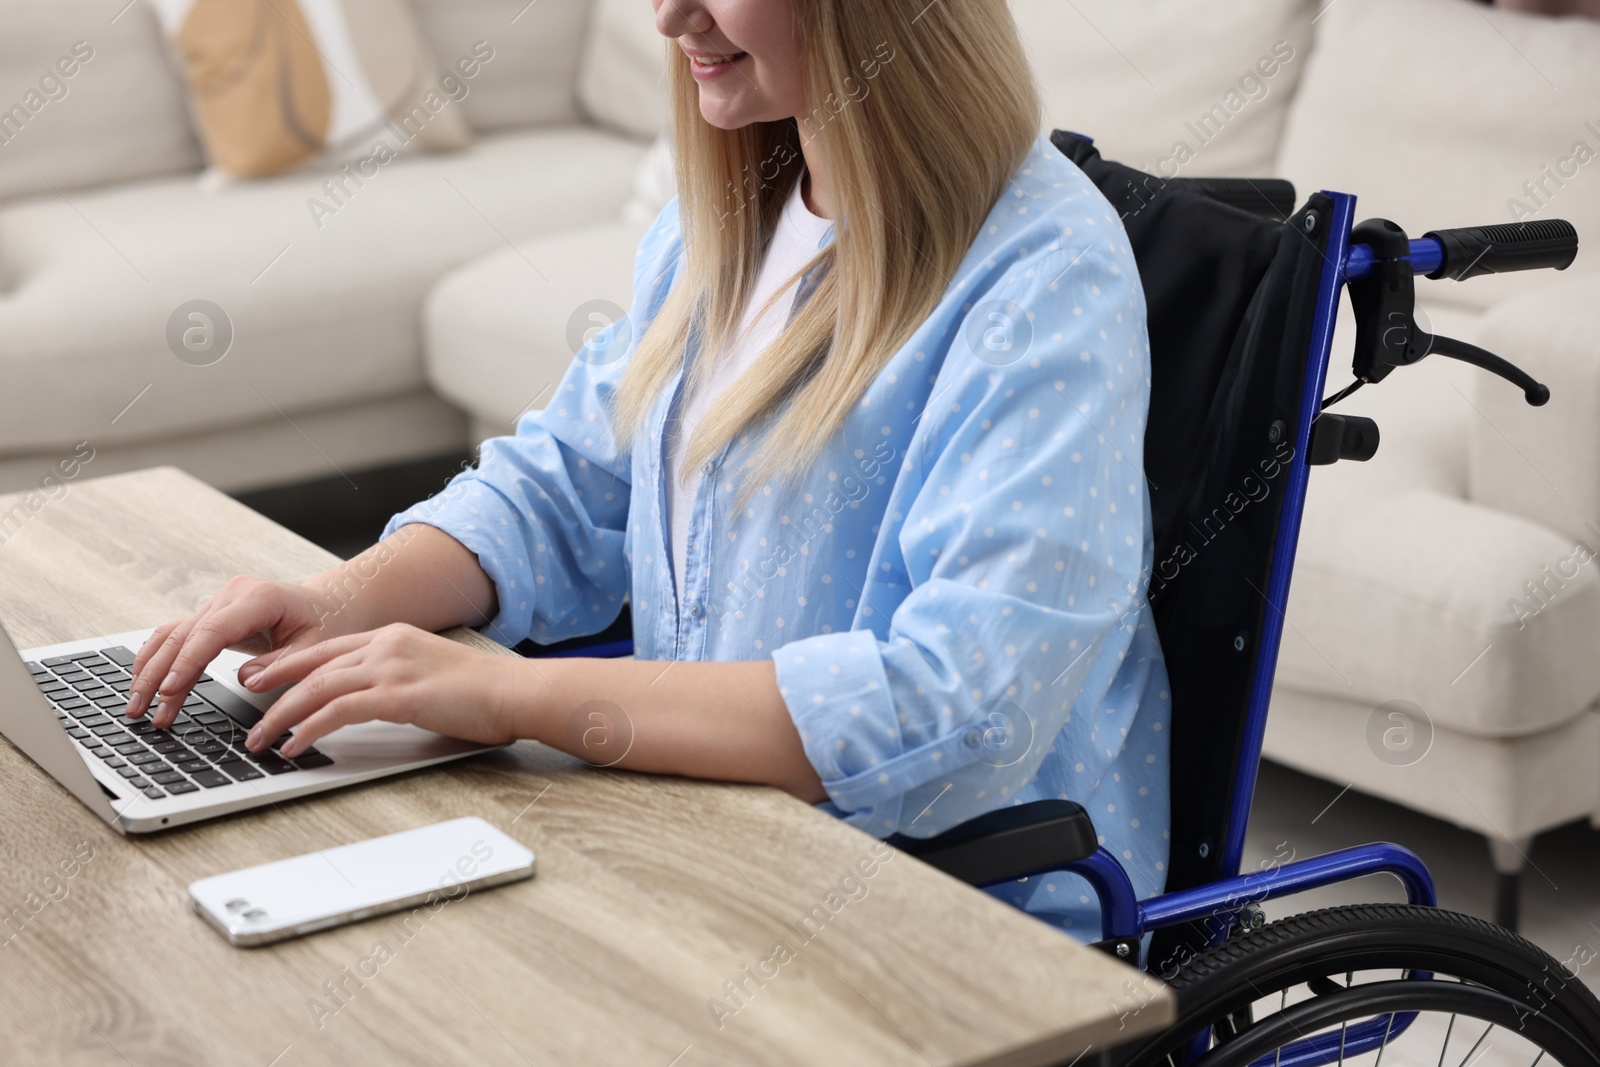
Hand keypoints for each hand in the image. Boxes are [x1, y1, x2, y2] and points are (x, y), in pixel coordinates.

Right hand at [128, 575, 357, 727]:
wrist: (330, 602)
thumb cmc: (327, 622)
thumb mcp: (316, 647)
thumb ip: (282, 664)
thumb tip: (246, 680)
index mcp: (257, 598)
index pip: (211, 633)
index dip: (187, 663)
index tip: (168, 691)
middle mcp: (231, 595)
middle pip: (182, 635)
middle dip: (158, 675)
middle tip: (141, 710)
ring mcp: (218, 602)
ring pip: (172, 636)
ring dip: (150, 669)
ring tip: (136, 705)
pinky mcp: (212, 615)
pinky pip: (178, 636)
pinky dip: (159, 659)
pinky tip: (144, 682)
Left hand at [238, 623, 524, 757]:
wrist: (516, 691)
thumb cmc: (484, 692)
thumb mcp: (432, 675)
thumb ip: (399, 680)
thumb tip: (374, 703)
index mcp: (394, 637)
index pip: (328, 648)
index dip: (289, 662)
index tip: (262, 675)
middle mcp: (387, 645)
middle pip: (313, 663)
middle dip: (272, 683)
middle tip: (244, 700)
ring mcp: (391, 667)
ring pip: (317, 687)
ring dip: (280, 715)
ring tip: (259, 739)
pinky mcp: (398, 695)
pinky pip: (338, 711)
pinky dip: (309, 728)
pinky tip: (294, 745)